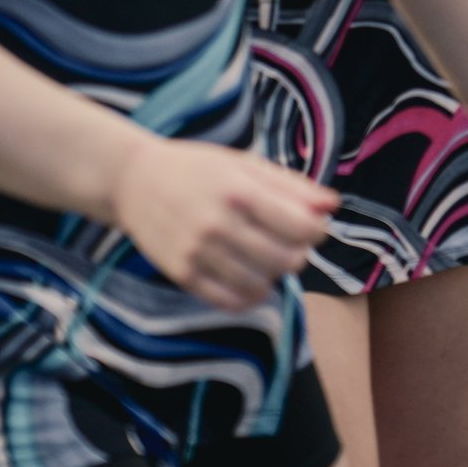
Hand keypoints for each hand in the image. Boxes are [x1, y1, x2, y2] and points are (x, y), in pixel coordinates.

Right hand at [110, 138, 339, 313]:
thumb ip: (292, 186)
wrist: (134, 181)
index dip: (317, 231)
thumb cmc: (198, 169)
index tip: (310, 226)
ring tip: (265, 258)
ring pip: (262, 285)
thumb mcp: (246, 164)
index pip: (303, 228)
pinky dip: (250, 296)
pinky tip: (249, 278)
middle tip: (287, 243)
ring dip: (274, 275)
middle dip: (298, 254)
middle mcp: (219, 224)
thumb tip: (333, 205)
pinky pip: (230, 302)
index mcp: (240, 191)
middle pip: (288, 260)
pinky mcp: (183, 275)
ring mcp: (199, 253)